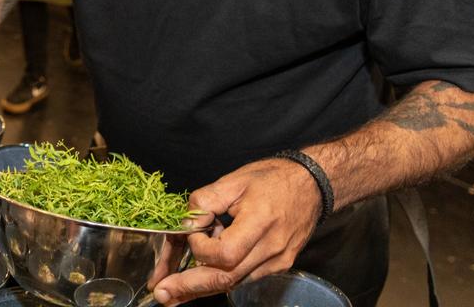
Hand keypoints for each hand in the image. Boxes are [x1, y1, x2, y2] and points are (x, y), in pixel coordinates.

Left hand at [151, 158, 321, 304]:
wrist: (310, 185)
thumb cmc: (272, 179)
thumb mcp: (233, 180)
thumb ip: (205, 202)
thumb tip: (186, 225)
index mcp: (260, 223)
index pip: (225, 255)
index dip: (201, 249)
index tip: (192, 235)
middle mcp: (272, 249)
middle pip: (226, 279)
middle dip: (191, 288)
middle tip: (162, 294)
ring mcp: (277, 261)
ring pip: (234, 283)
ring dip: (201, 288)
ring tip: (173, 293)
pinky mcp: (279, 265)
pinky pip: (245, 278)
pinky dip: (222, 277)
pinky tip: (203, 274)